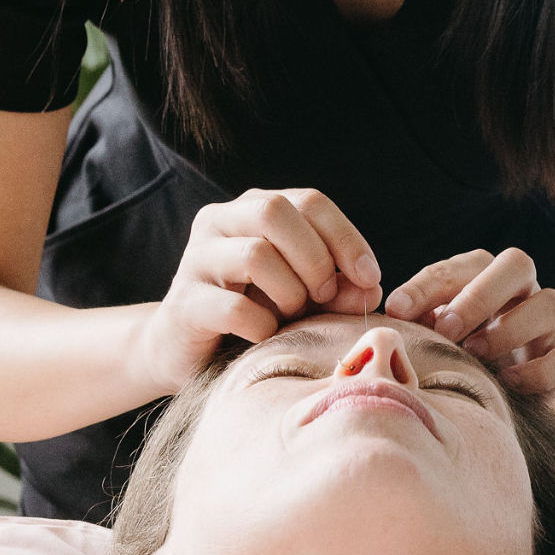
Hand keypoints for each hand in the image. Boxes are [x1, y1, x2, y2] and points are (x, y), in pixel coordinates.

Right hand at [139, 188, 382, 392]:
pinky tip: (264, 335)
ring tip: (291, 316)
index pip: (309, 201)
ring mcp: (196, 259)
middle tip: (324, 295)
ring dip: (290, 292)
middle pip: (274, 212)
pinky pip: (234, 308)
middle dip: (314, 258)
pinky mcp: (183, 302)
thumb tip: (371, 289)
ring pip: (255, 255)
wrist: (187, 352)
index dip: (345, 237)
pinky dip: (262, 326)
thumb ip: (338, 290)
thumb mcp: (303, 296)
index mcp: (253, 208)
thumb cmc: (254, 315)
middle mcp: (219, 221)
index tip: (370, 276)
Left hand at [383, 247, 554, 396]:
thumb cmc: (457, 347)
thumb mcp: (434, 330)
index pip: (460, 267)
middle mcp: (522, 289)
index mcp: (484, 272)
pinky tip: (506, 381)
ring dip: (509, 329)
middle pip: (518, 264)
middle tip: (446, 329)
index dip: (428, 286)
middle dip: (479, 296)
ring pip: (550, 305)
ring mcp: (548, 323)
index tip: (397, 310)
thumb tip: (392, 320)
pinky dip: (537, 371)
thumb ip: (418, 321)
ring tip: (474, 354)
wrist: (507, 378)